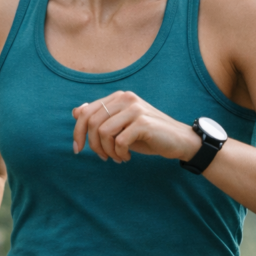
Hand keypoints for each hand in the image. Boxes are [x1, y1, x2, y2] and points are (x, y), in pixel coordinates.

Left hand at [72, 91, 200, 163]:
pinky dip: (119, 153)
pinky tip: (126, 157)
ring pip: (104, 132)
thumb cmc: (148, 135)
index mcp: (119, 97)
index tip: (78, 149)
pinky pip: (119, 141)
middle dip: (93, 144)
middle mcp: (126, 98)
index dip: (78, 132)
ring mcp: (135, 109)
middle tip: (102, 157)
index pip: (86, 111)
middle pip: (92, 122)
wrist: (179, 141)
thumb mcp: (121, 127)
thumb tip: (76, 111)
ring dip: (107, 151)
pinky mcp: (143, 122)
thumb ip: (101, 118)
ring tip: (117, 157)